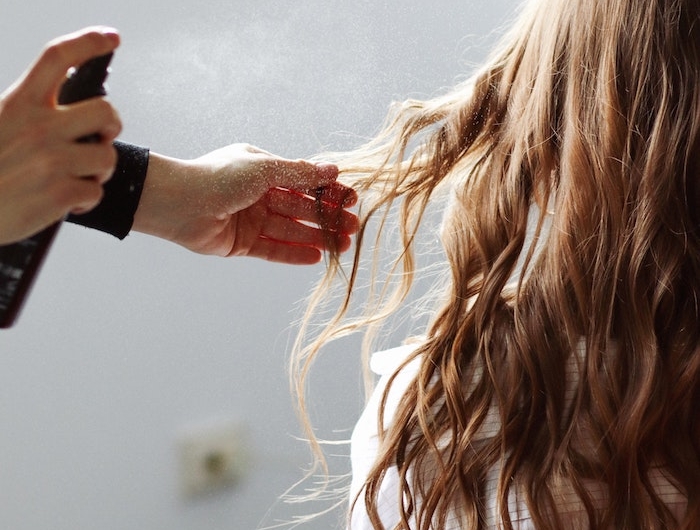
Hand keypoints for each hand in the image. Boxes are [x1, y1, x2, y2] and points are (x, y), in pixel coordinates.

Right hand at [0, 27, 121, 243]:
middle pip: (105, 110)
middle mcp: (38, 128)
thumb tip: (67, 96)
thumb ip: (27, 109)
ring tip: (77, 177)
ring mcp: (51, 161)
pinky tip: (67, 203)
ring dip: (98, 170)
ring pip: (106, 156)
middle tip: (102, 137)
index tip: (111, 37)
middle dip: (112, 125)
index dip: (89, 42)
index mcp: (18, 104)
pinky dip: (86, 201)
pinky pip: (96, 192)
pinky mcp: (59, 194)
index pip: (57, 57)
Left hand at [132, 143, 357, 264]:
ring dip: (316, 237)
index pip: (303, 181)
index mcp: (262, 170)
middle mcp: (258, 194)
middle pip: (300, 208)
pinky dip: (294, 253)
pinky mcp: (242, 243)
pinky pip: (273, 249)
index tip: (351, 199)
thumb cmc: (220, 177)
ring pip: (290, 229)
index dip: (327, 190)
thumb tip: (333, 169)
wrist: (177, 203)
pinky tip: (316, 257)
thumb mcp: (264, 169)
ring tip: (342, 245)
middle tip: (353, 227)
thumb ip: (299, 173)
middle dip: (326, 217)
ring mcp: (250, 220)